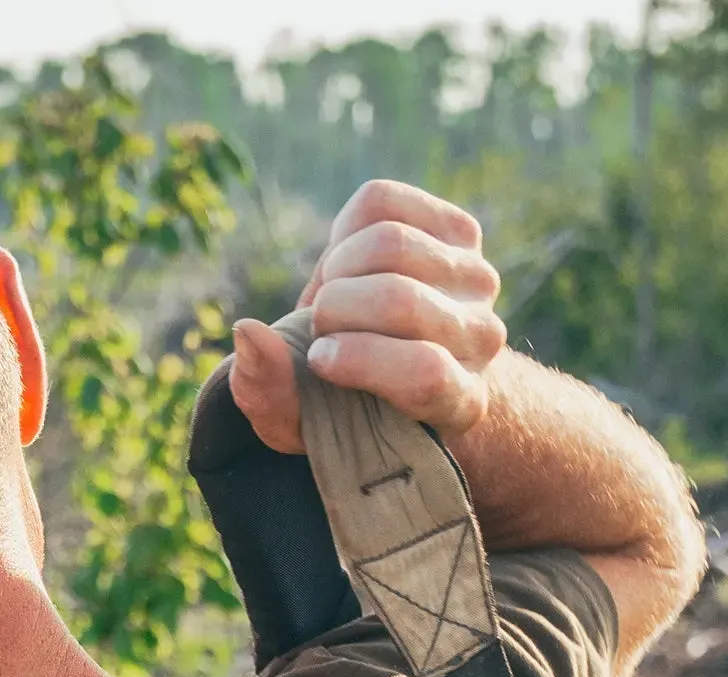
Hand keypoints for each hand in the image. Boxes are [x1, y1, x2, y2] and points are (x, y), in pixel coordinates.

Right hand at [231, 178, 507, 456]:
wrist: (391, 361)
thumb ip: (267, 392)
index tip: (319, 361)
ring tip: (330, 296)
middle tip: (319, 326)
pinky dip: (343, 230)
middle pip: (398, 300)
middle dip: (334, 309)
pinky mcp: (459, 231)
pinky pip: (383, 203)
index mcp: (457, 403)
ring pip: (390, 243)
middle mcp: (480, 341)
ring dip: (335, 270)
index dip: (358, 360)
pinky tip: (343, 263)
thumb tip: (247, 332)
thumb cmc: (341, 404)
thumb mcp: (298, 421)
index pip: (424, 372)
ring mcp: (477, 281)